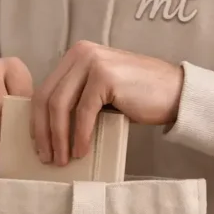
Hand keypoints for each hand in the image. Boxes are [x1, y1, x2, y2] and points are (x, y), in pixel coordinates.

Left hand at [31, 41, 182, 165]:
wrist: (177, 93)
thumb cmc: (136, 97)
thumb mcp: (98, 92)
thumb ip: (74, 98)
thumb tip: (45, 128)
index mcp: (74, 56)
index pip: (45, 90)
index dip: (36, 120)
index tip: (37, 144)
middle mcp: (80, 54)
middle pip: (47, 98)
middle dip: (43, 132)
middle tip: (46, 157)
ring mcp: (92, 62)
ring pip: (61, 106)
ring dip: (58, 137)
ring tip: (61, 159)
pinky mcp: (105, 77)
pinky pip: (83, 112)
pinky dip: (80, 135)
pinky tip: (81, 151)